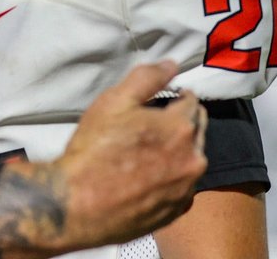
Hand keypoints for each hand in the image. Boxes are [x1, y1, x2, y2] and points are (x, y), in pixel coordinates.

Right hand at [0, 61, 206, 257]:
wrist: (78, 204)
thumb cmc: (94, 149)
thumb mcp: (114, 101)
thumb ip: (146, 78)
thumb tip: (172, 64)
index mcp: (181, 129)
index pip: (193, 102)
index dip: (179, 95)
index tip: (168, 96)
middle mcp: (193, 160)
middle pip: (198, 131)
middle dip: (185, 121)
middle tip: (159, 122)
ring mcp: (185, 190)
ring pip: (191, 160)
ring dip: (180, 151)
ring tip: (152, 150)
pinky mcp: (175, 212)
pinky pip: (182, 187)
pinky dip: (172, 178)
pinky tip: (150, 177)